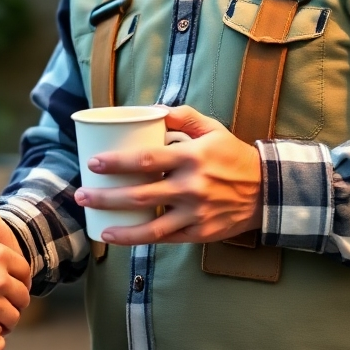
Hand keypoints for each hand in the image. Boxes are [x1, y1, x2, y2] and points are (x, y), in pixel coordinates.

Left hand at [73, 105, 262, 244]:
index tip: (93, 163)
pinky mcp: (201, 233)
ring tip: (98, 228)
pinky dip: (143, 240)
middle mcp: (192, 187)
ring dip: (121, 230)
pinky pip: (167, 239)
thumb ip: (183, 115)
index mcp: (191, 157)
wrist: (267, 190)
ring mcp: (197, 213)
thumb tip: (152, 109)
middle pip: (141, 194)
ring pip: (153, 226)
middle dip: (107, 197)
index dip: (117, 163)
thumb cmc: (232, 155)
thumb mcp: (212, 128)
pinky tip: (123, 238)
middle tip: (82, 194)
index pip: (147, 159)